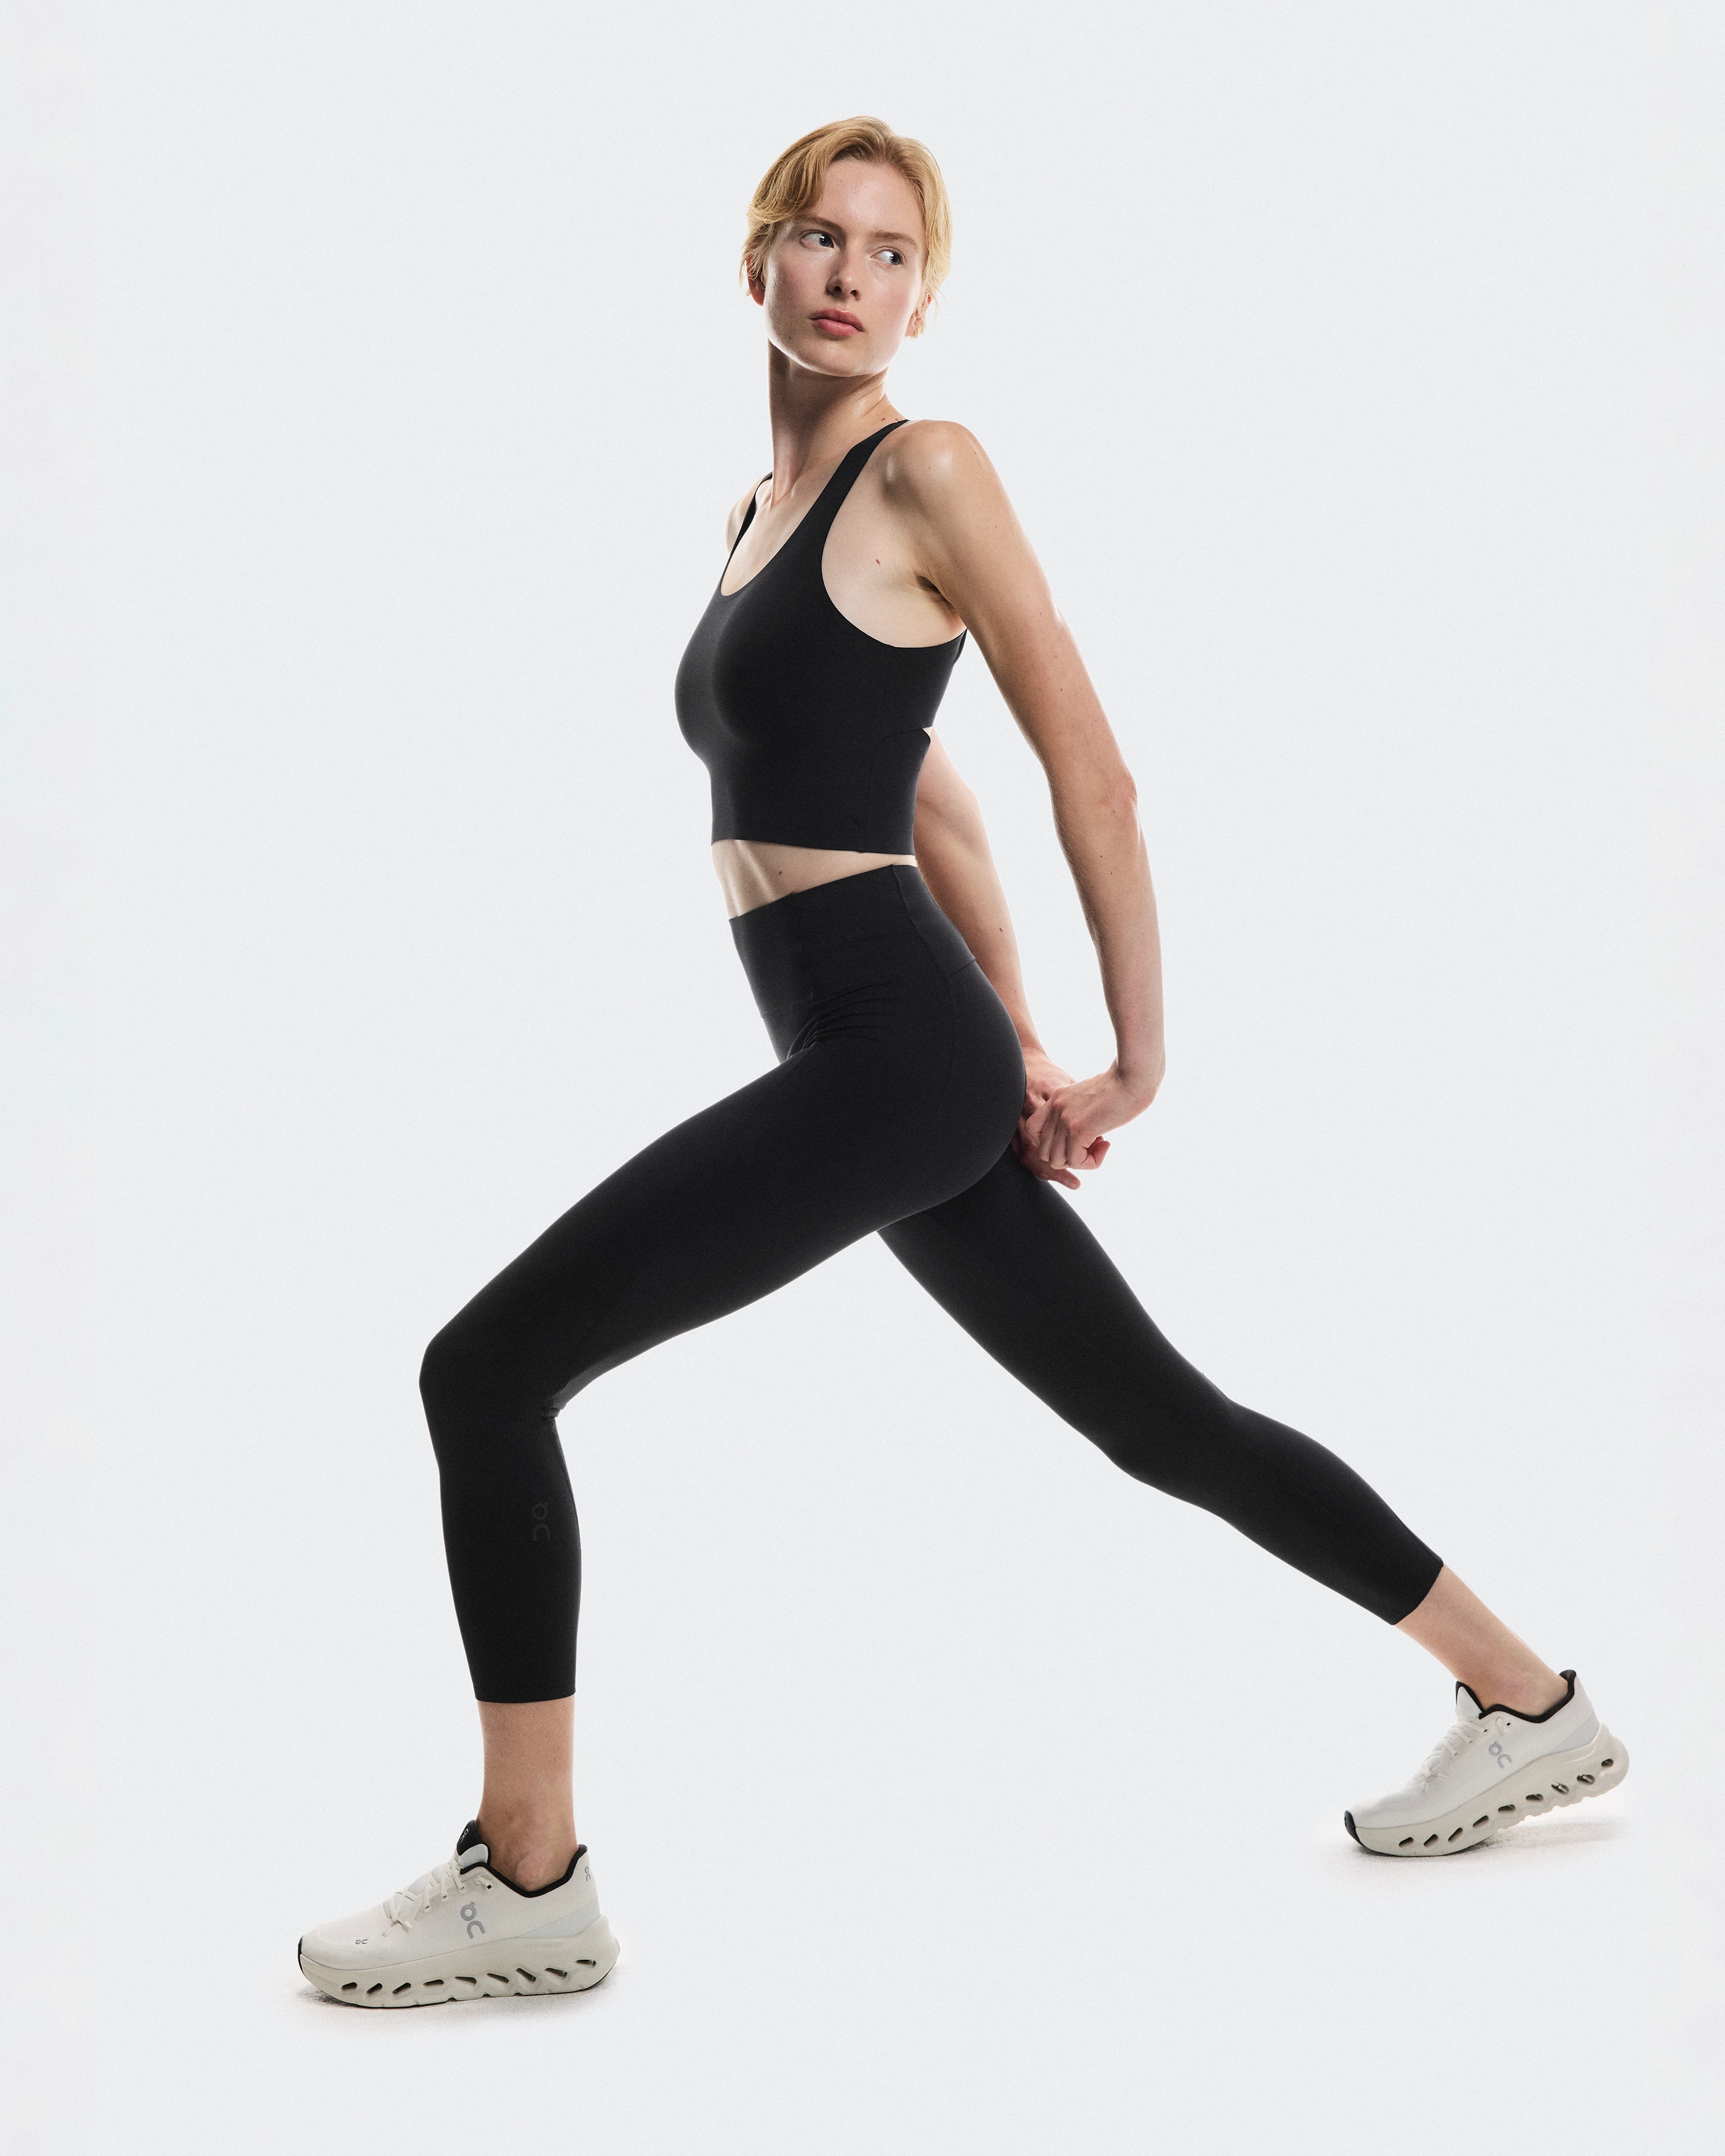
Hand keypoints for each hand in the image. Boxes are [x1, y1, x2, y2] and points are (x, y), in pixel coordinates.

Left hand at [1016, 1056, 1159, 1188]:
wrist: (1133, 1076)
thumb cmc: (1122, 1085)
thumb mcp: (1090, 1097)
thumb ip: (1079, 1112)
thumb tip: (1084, 1137)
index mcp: (1057, 1098)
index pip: (1033, 1129)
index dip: (1052, 1142)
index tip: (1075, 1139)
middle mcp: (1055, 1109)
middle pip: (1045, 1152)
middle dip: (1069, 1156)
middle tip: (1093, 1143)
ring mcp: (1064, 1119)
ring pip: (1059, 1161)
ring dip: (1081, 1161)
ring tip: (1101, 1144)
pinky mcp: (1078, 1130)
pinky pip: (1076, 1162)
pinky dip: (1092, 1161)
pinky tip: (1107, 1144)